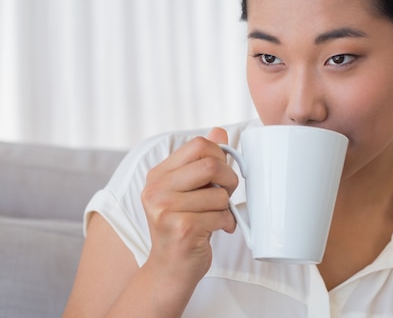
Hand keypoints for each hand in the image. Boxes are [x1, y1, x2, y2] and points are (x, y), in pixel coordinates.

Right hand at [141, 127, 237, 284]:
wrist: (169, 270)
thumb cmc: (184, 227)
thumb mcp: (189, 191)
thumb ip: (202, 161)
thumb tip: (219, 131)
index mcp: (158, 175)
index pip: (198, 145)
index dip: (219, 156)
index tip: (219, 174)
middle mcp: (156, 190)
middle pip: (211, 165)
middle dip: (228, 180)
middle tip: (224, 195)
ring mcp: (166, 209)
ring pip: (219, 194)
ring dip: (226, 208)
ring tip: (215, 216)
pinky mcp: (182, 229)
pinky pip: (221, 216)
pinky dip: (226, 224)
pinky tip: (215, 230)